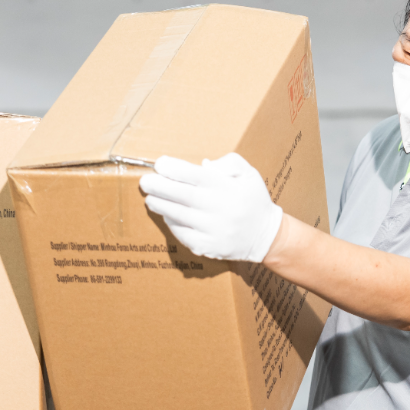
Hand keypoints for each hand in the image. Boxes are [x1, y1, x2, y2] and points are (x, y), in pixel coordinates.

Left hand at [139, 153, 283, 261]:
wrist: (265, 236)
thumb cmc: (252, 200)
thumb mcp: (249, 173)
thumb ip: (228, 163)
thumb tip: (203, 165)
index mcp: (229, 188)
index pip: (196, 176)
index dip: (175, 169)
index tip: (159, 164)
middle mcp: (221, 209)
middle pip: (184, 196)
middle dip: (160, 187)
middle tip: (145, 181)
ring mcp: (213, 230)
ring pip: (180, 216)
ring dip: (161, 206)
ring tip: (150, 198)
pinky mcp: (208, 247)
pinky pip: (183, 234)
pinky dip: (172, 224)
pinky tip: (167, 215)